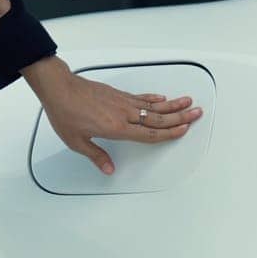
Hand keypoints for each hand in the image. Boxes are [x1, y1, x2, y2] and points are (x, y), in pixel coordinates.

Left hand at [23, 56, 203, 174]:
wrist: (58, 88)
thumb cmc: (64, 112)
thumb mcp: (76, 141)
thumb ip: (96, 155)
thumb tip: (108, 169)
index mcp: (116, 128)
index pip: (149, 134)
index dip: (169, 134)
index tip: (183, 131)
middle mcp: (123, 114)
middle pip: (158, 118)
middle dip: (180, 117)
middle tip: (197, 114)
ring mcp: (121, 101)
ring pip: (153, 105)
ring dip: (173, 105)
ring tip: (189, 102)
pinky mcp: (117, 93)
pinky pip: (141, 97)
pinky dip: (154, 98)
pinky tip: (162, 98)